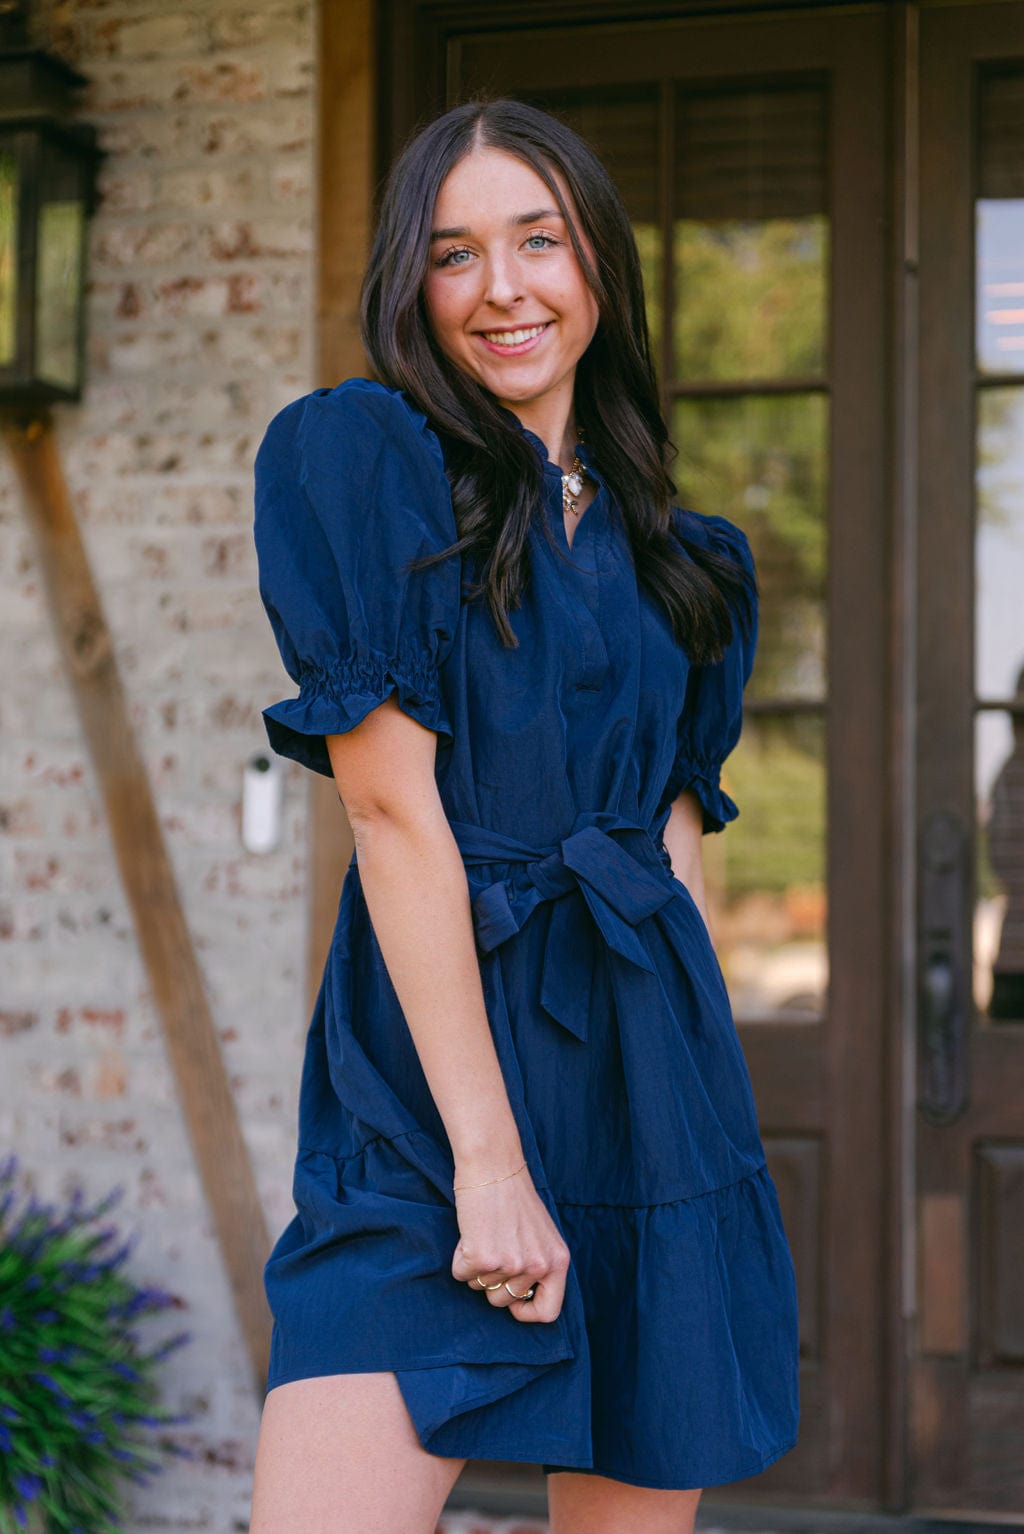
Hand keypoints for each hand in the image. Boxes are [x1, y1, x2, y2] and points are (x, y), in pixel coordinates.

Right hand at [450, 1162, 569, 1323]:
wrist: (493, 1165)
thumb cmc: (514, 1197)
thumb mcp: (541, 1234)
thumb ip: (538, 1265)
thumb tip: (520, 1301)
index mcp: (557, 1261)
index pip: (548, 1311)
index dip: (526, 1312)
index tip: (513, 1304)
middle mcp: (537, 1266)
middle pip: (504, 1301)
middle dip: (492, 1281)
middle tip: (493, 1248)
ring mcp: (510, 1264)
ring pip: (480, 1287)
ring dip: (476, 1267)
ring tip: (484, 1235)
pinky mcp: (482, 1257)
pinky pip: (461, 1274)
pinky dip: (459, 1257)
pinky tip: (470, 1233)